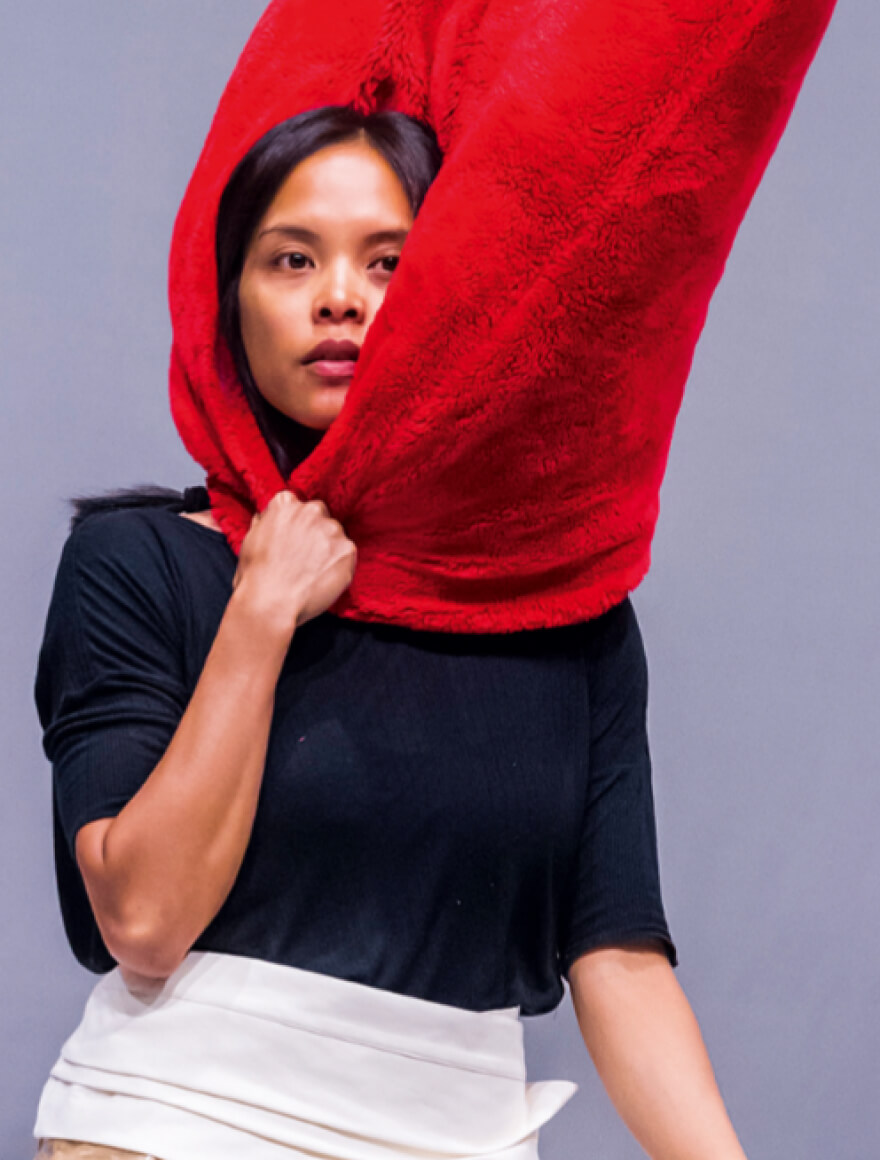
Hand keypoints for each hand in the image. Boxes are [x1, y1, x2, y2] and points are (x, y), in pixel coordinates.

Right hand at [232, 491, 356, 634]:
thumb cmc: (254, 577)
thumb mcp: (249, 541)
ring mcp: (331, 529)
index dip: (294, 523)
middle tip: (305, 557)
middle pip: (319, 515)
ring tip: (313, 572)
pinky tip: (323, 580)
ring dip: (329, 548)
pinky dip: (339, 566)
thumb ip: (263, 524)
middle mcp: (310, 511)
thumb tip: (264, 517)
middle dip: (314, 531)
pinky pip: (347, 554)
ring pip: (335, 535)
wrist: (271, 602)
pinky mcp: (347, 549)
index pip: (294, 503)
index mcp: (284, 504)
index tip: (292, 539)